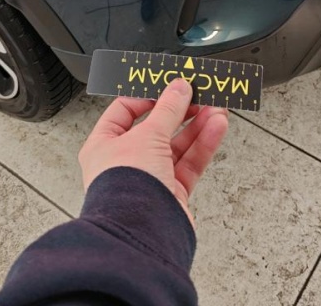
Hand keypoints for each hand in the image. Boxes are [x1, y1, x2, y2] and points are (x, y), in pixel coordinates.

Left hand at [79, 78, 228, 225]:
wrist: (141, 234)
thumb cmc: (126, 188)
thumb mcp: (147, 135)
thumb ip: (168, 109)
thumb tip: (179, 88)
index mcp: (104, 145)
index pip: (124, 111)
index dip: (147, 96)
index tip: (169, 86)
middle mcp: (125, 162)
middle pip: (156, 128)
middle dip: (180, 111)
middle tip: (199, 94)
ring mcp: (149, 178)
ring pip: (177, 145)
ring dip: (197, 125)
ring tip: (216, 107)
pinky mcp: (171, 193)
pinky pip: (189, 163)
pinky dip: (204, 144)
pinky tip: (216, 127)